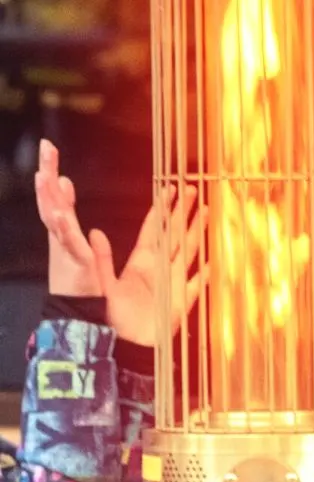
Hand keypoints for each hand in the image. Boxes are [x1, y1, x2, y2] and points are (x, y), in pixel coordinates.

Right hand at [35, 140, 102, 297]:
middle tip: (47, 147)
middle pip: (50, 200)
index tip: (52, 156)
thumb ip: (72, 221)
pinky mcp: (75, 261)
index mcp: (64, 234)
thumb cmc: (79, 284)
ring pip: (54, 216)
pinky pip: (69, 242)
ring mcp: (65, 248)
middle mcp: (61, 238)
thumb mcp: (77, 245)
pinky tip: (59, 213)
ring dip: (48, 196)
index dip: (53, 178)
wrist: (76, 313)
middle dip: (47, 173)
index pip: (57, 201)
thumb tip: (67, 192)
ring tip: (45, 175)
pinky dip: (63, 228)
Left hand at [39, 149, 207, 346]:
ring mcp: (172, 285)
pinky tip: (213, 262)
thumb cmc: (109, 318)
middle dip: (184, 212)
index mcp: (141, 263)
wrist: (123, 346)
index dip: (162, 210)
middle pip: (175, 235)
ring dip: (198, 232)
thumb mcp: (101, 285)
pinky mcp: (181, 303)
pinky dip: (204, 275)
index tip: (169, 189)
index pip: (154, 229)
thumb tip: (95, 233)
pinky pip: (196, 286)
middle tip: (193, 189)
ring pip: (189, 252)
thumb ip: (102, 260)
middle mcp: (159, 269)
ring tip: (207, 212)